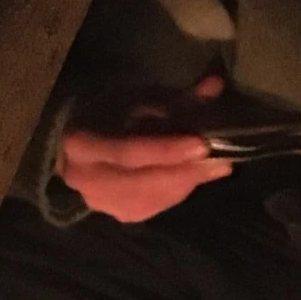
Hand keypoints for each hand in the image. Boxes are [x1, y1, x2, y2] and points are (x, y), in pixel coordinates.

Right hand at [59, 72, 231, 221]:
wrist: (80, 147)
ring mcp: (103, 204)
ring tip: (216, 166)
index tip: (201, 145)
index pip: (127, 153)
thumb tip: (215, 85)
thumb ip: (175, 100)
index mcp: (81, 145)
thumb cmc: (109, 114)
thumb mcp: (136, 100)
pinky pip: (158, 206)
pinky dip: (180, 190)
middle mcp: (86, 180)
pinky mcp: (123, 215)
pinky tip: (196, 175)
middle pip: (143, 183)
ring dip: (187, 182)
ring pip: (153, 199)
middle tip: (219, 161)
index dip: (165, 151)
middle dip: (184, 172)